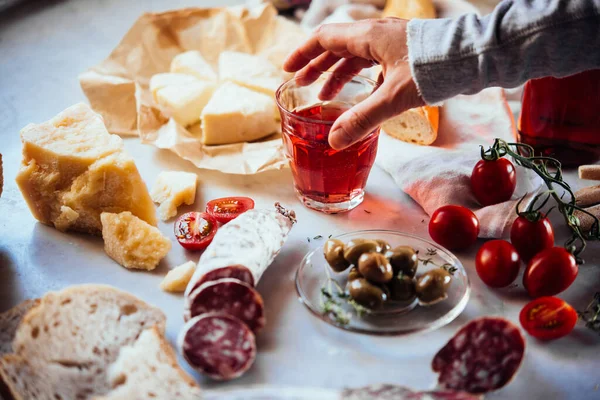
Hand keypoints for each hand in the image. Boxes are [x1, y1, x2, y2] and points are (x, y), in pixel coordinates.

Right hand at [283, 18, 424, 149]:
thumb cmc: (434, 69)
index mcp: (367, 36)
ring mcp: (391, 41)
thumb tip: (334, 141)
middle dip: (317, 67)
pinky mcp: (403, 52)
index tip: (288, 70)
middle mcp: (376, 34)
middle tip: (302, 86)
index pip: (324, 39)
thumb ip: (362, 120)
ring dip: (337, 73)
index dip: (303, 54)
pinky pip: (372, 61)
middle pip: (336, 46)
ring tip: (326, 96)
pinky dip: (360, 77)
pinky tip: (361, 95)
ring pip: (355, 55)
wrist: (473, 55)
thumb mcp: (394, 98)